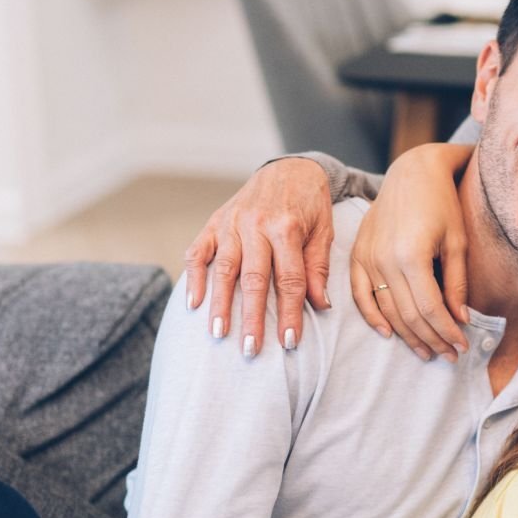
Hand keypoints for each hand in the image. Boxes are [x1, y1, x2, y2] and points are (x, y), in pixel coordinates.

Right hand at [183, 157, 333, 355]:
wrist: (289, 167)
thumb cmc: (310, 204)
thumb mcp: (323, 231)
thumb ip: (317, 268)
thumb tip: (319, 305)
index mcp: (287, 227)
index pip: (289, 279)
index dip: (289, 312)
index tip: (288, 341)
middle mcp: (256, 225)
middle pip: (253, 279)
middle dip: (251, 317)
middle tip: (250, 349)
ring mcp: (231, 223)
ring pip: (224, 269)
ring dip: (220, 304)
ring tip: (219, 333)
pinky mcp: (215, 222)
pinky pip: (199, 251)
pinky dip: (194, 277)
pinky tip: (193, 303)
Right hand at [348, 143, 473, 360]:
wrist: (412, 173)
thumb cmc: (442, 204)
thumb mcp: (457, 242)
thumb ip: (456, 284)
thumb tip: (460, 320)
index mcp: (411, 255)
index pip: (430, 309)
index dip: (447, 332)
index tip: (462, 346)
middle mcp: (384, 259)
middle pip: (408, 315)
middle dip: (432, 339)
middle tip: (449, 355)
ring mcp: (367, 258)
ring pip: (386, 310)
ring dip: (407, 335)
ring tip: (428, 351)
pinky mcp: (357, 254)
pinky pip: (360, 294)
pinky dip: (373, 317)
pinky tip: (389, 334)